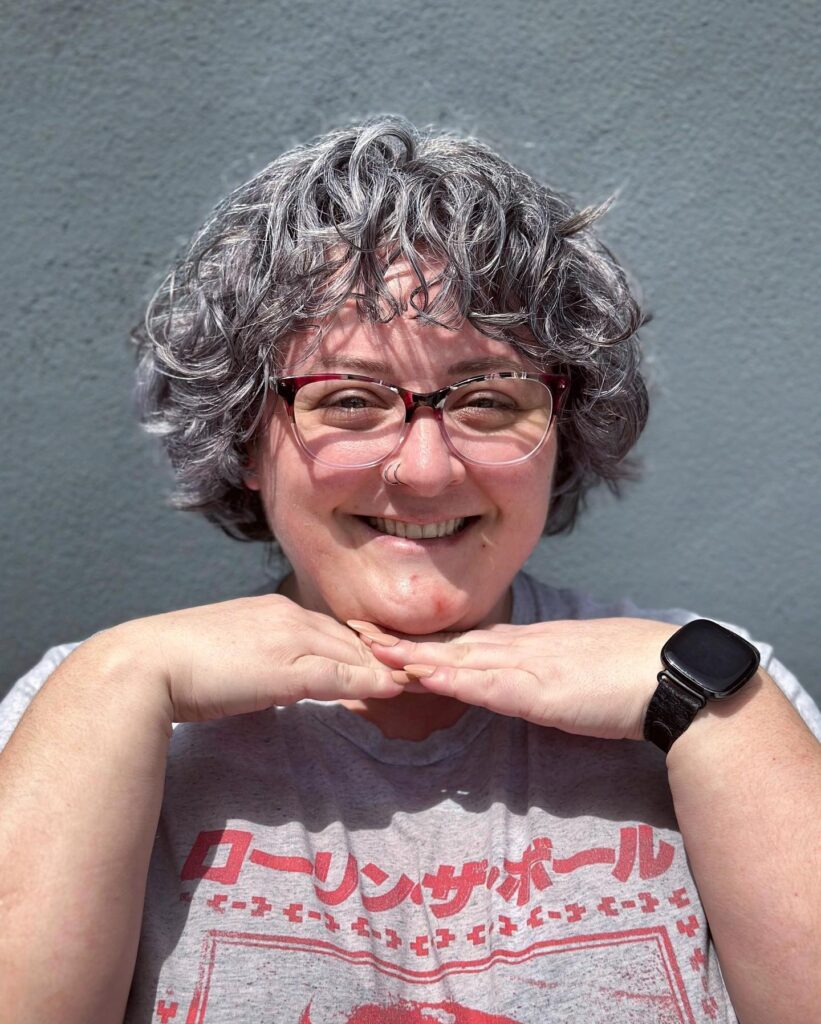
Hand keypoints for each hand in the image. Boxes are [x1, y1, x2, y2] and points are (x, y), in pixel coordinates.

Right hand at [106, 595, 403, 722]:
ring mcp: (288, 636)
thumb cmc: (178, 665)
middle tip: (424, 665)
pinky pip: (340, 673)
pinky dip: (371, 681)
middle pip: (351, 635)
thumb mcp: (231, 659)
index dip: (365, 646)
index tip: (393, 658)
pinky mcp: (287, 666)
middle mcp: (286, 615)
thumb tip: (276, 682)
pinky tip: (394, 688)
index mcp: (273, 610)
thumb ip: (261, 664)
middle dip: (388, 651)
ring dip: (388, 666)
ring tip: (422, 677)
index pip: (331, 628)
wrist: (145, 664)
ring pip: (353, 651)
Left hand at [349, 617, 678, 740]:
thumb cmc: (633, 675)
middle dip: (403, 641)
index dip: (427, 639)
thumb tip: (525, 685)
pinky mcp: (539, 689)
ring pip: (459, 658)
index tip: (389, 636)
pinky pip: (486, 683)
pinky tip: (420, 675)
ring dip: (412, 655)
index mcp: (531, 644)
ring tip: (369, 649)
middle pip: (452, 643)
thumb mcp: (578, 672)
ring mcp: (528, 665)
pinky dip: (450, 678)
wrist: (670, 673)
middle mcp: (522, 647)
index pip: (468, 640)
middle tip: (354, 631)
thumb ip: (546, 676)